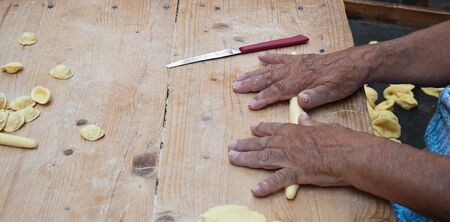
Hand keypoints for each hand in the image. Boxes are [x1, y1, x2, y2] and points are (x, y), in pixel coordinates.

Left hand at [227, 114, 376, 196]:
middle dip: (245, 145)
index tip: (251, 128)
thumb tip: (303, 116)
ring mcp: (290, 158)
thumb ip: (310, 123)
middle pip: (262, 144)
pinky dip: (266, 185)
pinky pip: (278, 181)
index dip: (261, 129)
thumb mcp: (325, 126)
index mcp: (295, 131)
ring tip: (232, 159)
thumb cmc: (342, 139)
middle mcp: (288, 143)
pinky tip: (255, 189)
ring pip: (263, 158)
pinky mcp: (296, 174)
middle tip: (231, 146)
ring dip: (246, 159)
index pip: (274, 129)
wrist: (350, 154)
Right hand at [232, 49, 371, 109]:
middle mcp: (295, 71)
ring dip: (255, 73)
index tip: (251, 105)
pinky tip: (260, 57)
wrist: (354, 63)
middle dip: (251, 84)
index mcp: (301, 82)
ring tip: (240, 76)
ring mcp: (296, 64)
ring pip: (271, 69)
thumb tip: (299, 101)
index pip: (277, 91)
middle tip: (236, 87)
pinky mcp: (300, 60)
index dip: (263, 98)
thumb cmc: (343, 80)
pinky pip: (282, 58)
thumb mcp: (333, 92)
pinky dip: (270, 58)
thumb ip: (315, 97)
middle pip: (269, 78)